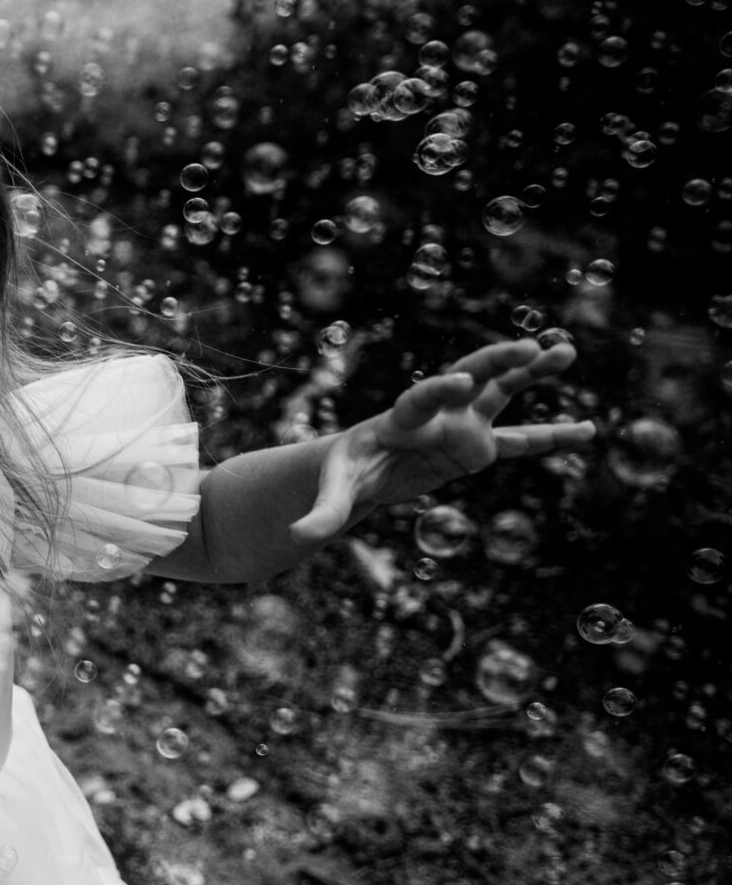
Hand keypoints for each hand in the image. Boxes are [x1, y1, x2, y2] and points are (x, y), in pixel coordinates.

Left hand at [290, 338, 595, 545]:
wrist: (360, 468)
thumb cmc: (344, 473)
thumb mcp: (333, 493)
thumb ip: (323, 514)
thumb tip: (297, 537)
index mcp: (400, 419)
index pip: (421, 398)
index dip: (438, 390)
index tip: (457, 382)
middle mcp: (437, 415)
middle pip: (470, 377)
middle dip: (498, 361)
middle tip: (534, 346)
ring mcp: (461, 427)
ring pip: (501, 394)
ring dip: (533, 373)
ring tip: (567, 351)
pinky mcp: (477, 448)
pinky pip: (519, 442)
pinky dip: (550, 438)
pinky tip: (587, 432)